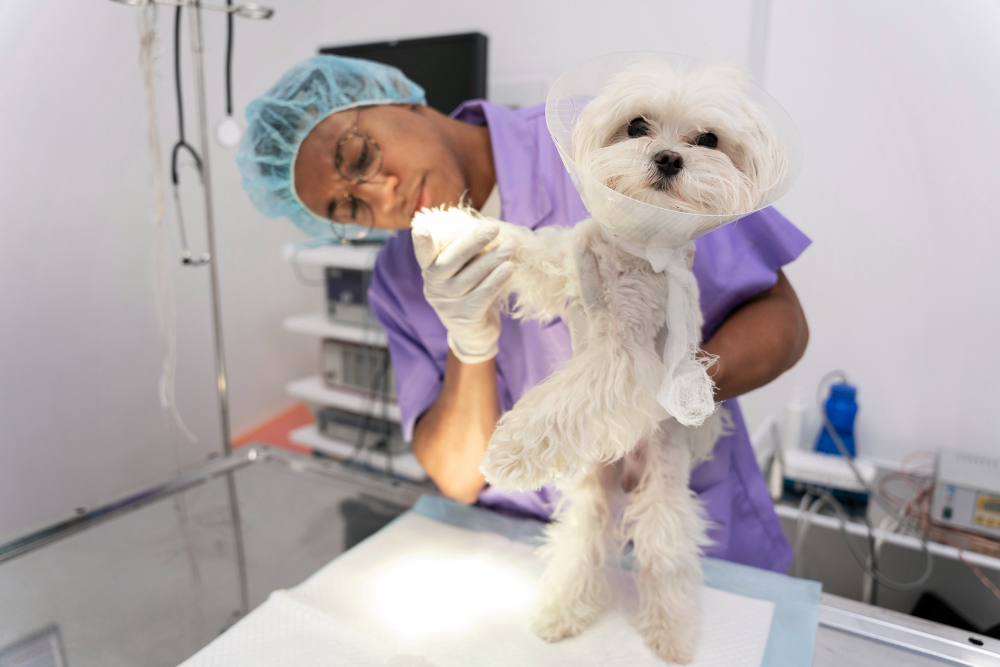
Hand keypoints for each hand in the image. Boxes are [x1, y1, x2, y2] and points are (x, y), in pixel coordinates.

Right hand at [412, 218, 516, 363]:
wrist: (472, 333)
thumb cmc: (468, 291)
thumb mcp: (459, 273)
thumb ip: (464, 255)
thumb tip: (485, 227)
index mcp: (430, 271)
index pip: (423, 255)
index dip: (421, 243)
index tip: (420, 230)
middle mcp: (435, 287)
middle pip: (450, 262)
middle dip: (472, 242)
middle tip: (494, 227)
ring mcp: (449, 304)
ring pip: (471, 277)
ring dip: (493, 259)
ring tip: (511, 245)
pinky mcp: (466, 316)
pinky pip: (484, 294)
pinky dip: (497, 280)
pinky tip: (510, 268)